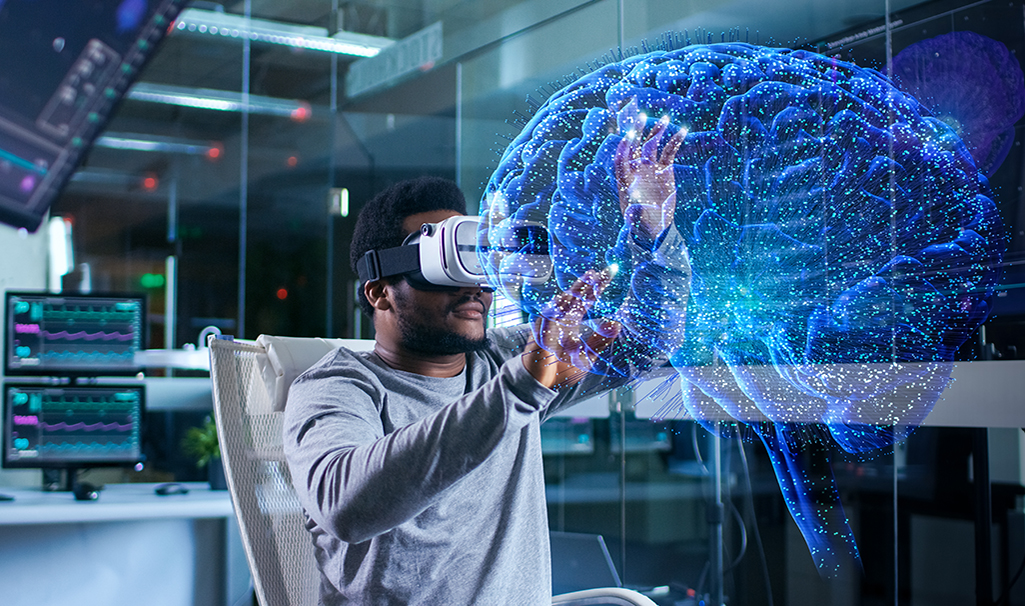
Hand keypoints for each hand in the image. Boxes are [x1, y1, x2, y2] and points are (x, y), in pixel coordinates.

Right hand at [522, 268, 621, 388]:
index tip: (608, 275)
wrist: (539, 384)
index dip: (595, 288)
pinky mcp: (540, 336)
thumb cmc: (560, 370)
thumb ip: (600, 341)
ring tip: (587, 280)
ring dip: (574, 292)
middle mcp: (559, 320)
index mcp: (570, 322)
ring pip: (561, 304)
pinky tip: (567, 299)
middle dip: (586, 284)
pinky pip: (549, 320)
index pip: (584, 301)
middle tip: (600, 272)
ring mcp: (548, 326)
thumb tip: (616, 324)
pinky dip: (557, 310)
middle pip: (574, 298)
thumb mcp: (586, 356)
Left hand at [614, 98, 685, 240]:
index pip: (621, 159)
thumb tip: (634, 209)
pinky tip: (682, 131)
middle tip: (642, 117)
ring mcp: (650, 168)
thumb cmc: (641, 224)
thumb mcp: (636, 221)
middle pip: (634, 146)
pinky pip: (669, 152)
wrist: (655, 227)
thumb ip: (634, 213)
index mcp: (625, 180)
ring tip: (665, 119)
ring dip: (657, 132)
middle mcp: (636, 170)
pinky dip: (675, 141)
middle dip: (637, 131)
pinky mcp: (665, 170)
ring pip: (652, 145)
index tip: (628, 137)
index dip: (624, 148)